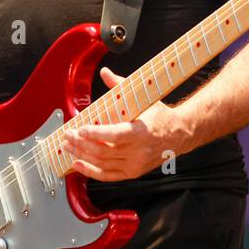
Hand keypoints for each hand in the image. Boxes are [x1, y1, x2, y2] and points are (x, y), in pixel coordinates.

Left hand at [64, 67, 191, 180]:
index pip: (115, 135)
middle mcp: (139, 151)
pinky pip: (108, 175)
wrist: (180, 134)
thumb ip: (120, 86)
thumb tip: (105, 72)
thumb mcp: (144, 99)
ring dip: (82, 155)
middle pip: (104, 151)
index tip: (80, 129)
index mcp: (142, 132)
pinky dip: (91, 171)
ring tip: (67, 146)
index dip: (96, 133)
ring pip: (103, 163)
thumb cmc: (160, 117)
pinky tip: (77, 163)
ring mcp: (136, 164)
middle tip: (68, 135)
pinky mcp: (133, 173)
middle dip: (81, 143)